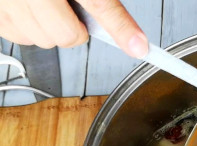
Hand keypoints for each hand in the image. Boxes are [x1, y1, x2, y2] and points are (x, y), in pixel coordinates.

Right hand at [0, 0, 147, 57]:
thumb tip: (114, 15)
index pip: (99, 4)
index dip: (121, 28)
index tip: (139, 46)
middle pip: (66, 35)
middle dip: (76, 30)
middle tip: (75, 11)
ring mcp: (7, 0)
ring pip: (42, 40)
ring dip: (52, 30)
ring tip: (49, 5)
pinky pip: (18, 37)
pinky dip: (29, 29)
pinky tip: (31, 9)